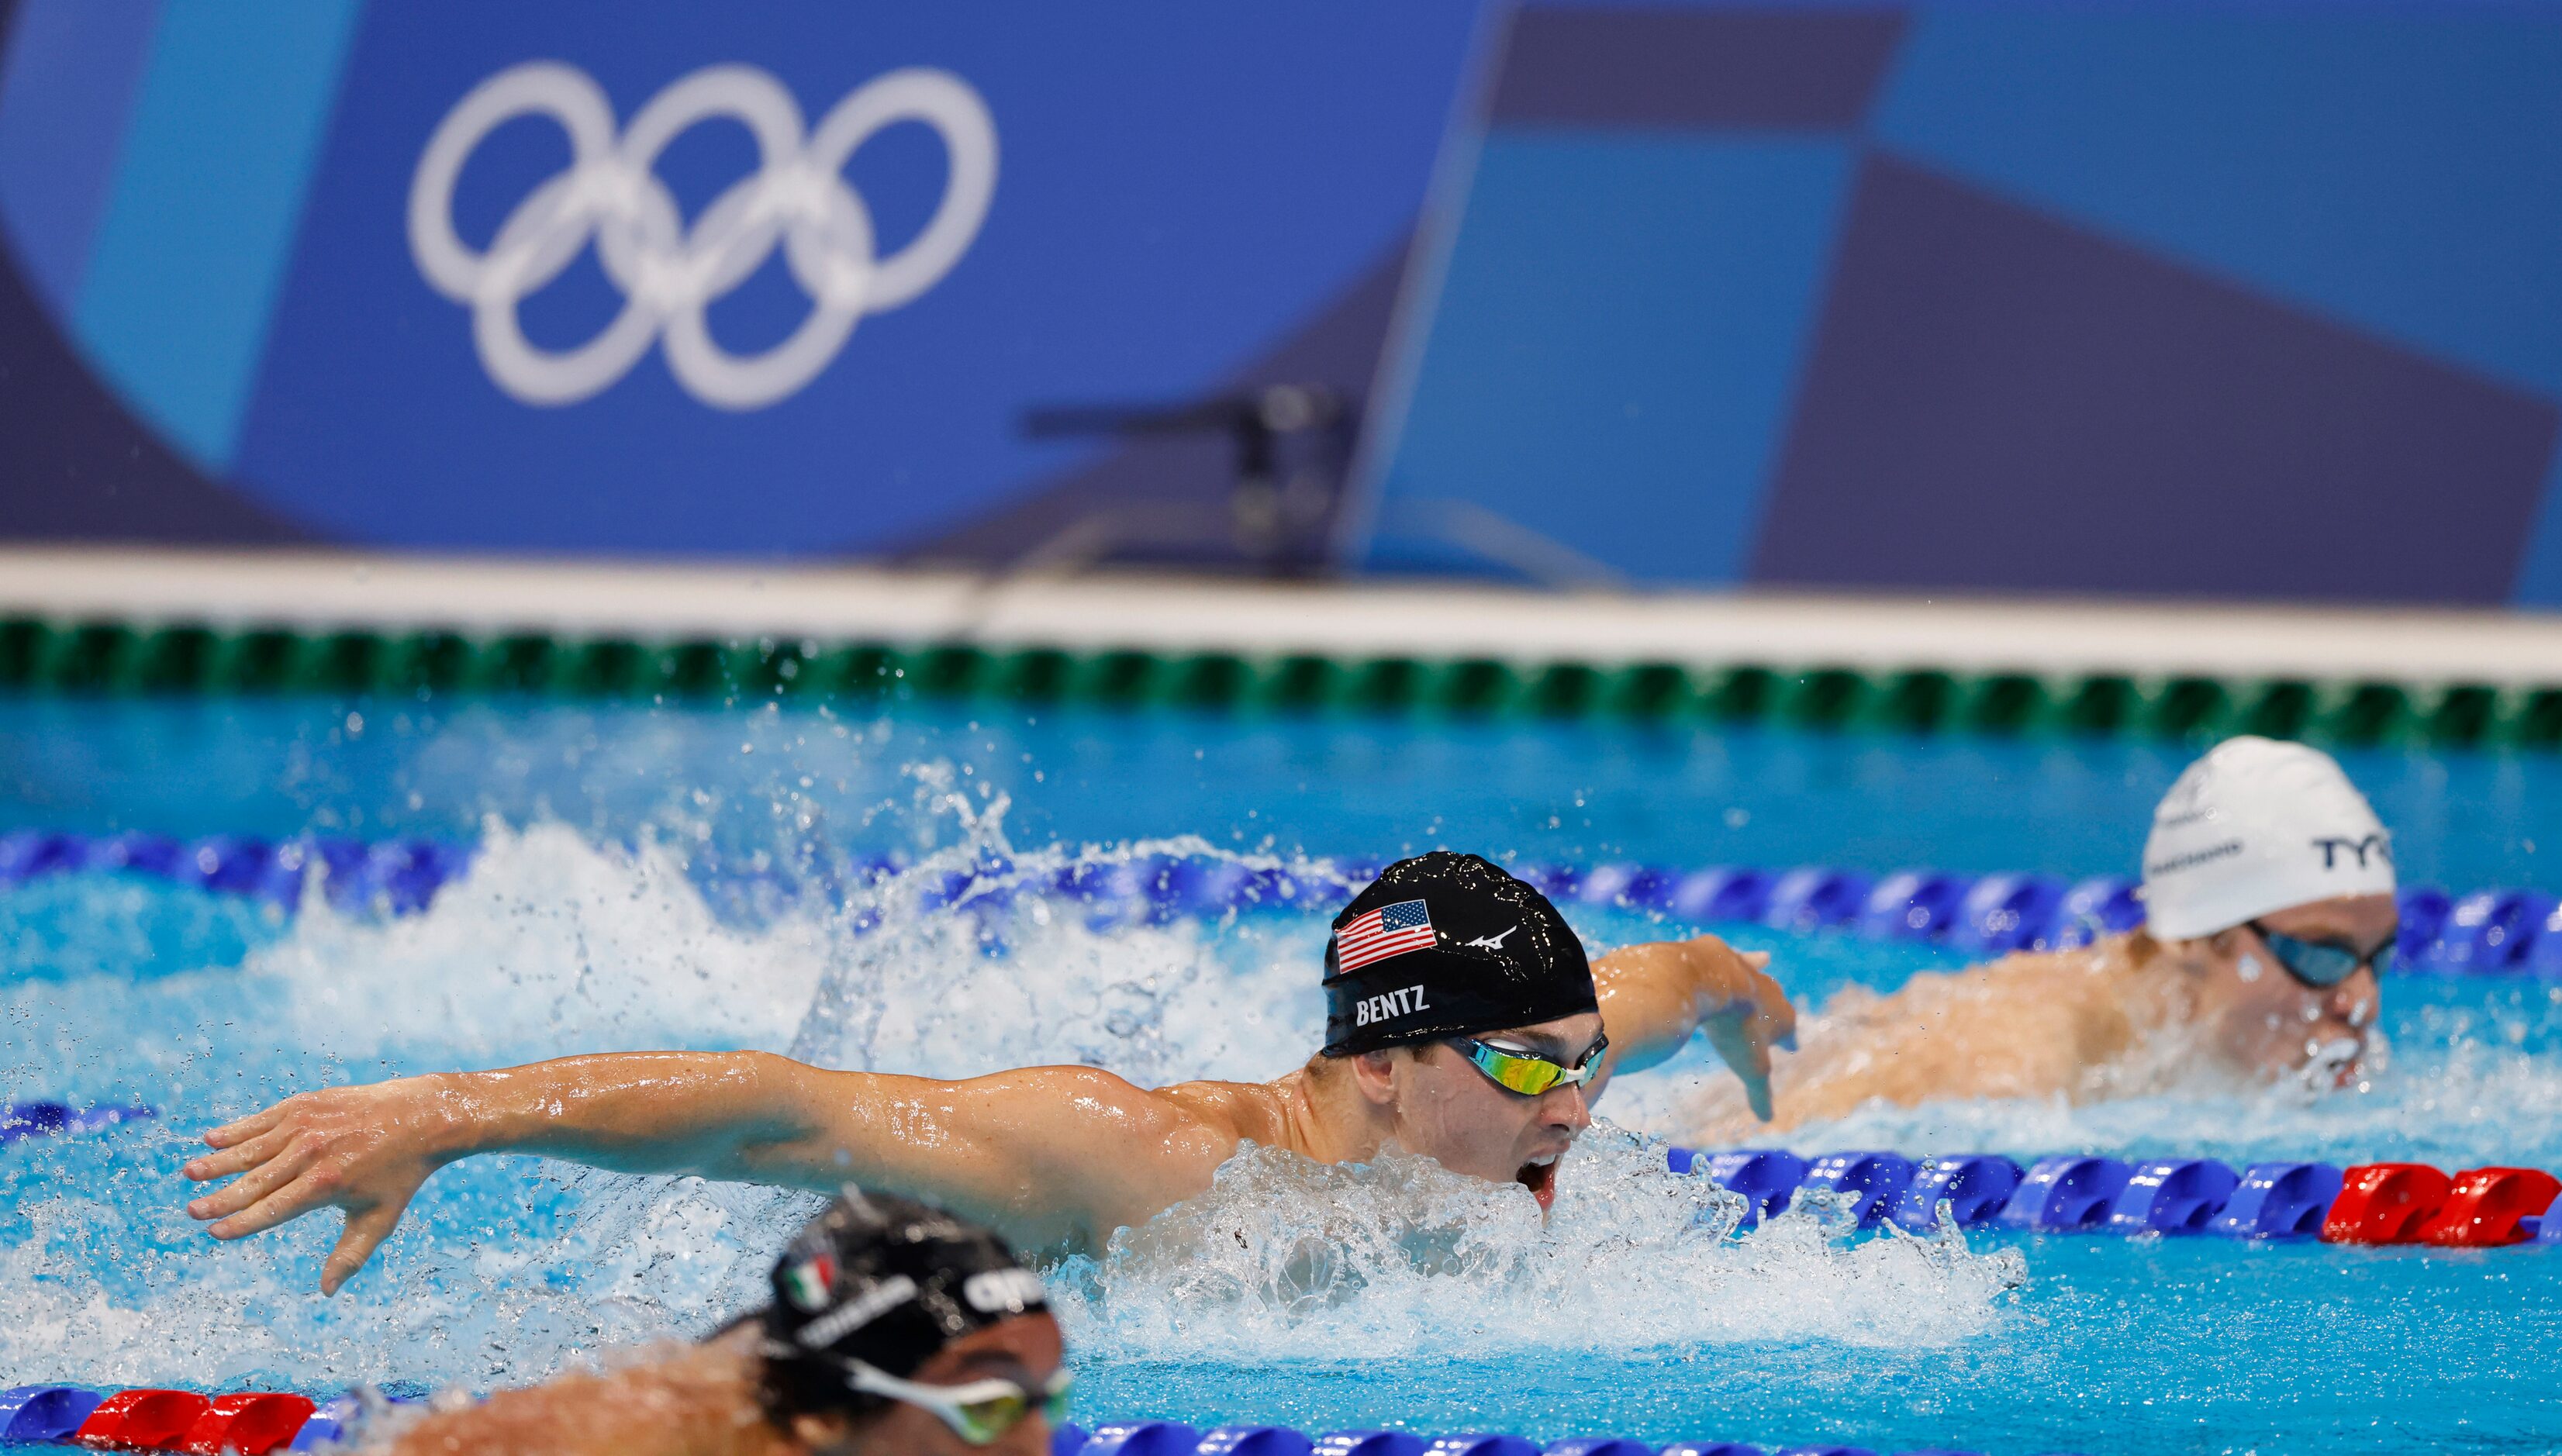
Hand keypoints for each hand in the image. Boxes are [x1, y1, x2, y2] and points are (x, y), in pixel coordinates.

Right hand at [182, 1075, 466, 1294]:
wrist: (422, 1116)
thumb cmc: (400, 1174)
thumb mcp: (380, 1219)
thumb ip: (350, 1255)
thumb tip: (326, 1292)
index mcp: (324, 1186)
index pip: (271, 1211)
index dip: (240, 1224)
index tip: (214, 1234)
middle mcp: (310, 1154)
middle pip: (254, 1182)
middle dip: (220, 1198)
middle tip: (191, 1210)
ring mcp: (306, 1126)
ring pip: (252, 1148)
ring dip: (218, 1162)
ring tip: (190, 1173)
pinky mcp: (306, 1103)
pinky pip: (263, 1119)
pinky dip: (237, 1129)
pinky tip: (212, 1138)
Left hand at [1688, 939, 1796, 1121]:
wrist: (1713, 979)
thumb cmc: (1735, 1027)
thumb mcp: (1749, 1067)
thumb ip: (1759, 1094)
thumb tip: (1767, 1119)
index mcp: (1781, 1018)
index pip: (1788, 1033)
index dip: (1788, 1041)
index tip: (1792, 1046)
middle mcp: (1770, 991)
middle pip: (1775, 1004)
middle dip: (1775, 1012)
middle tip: (1778, 1018)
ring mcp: (1747, 970)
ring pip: (1756, 977)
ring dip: (1758, 980)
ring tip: (1767, 969)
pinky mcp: (1723, 954)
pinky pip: (1733, 957)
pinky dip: (1741, 957)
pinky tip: (1748, 953)